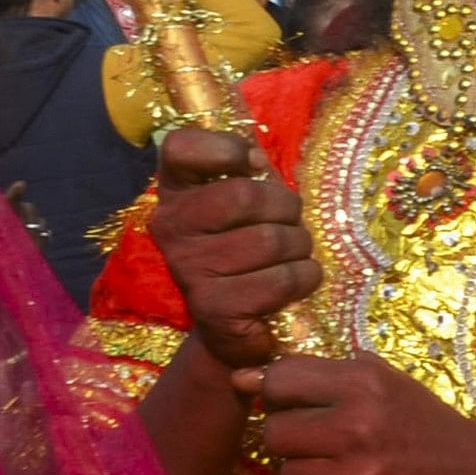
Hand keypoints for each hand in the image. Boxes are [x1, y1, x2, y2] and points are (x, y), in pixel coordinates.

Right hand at [151, 128, 316, 371]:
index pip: (181, 147)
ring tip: (291, 256)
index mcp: (175, 192)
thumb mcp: (245, 203)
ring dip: (299, 247)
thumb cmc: (248, 248)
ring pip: (271, 240)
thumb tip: (256, 161)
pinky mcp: (213, 308)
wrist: (232, 326)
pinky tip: (295, 282)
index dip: (226, 148)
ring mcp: (188, 269)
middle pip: (244, 195)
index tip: (252, 165)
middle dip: (286, 208)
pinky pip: (282, 279)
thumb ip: (248, 172)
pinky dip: (304, 277)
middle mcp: (171, 227)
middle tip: (288, 223)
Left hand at [232, 352, 475, 474]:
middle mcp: (359, 430)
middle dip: (291, 437)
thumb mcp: (379, 382)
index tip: (300, 404)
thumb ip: (312, 376)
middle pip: (274, 433)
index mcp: (364, 385)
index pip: (279, 381)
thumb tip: (240, 379)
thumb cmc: (417, 423)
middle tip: (321, 441)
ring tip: (340, 470)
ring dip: (306, 474)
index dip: (282, 394)